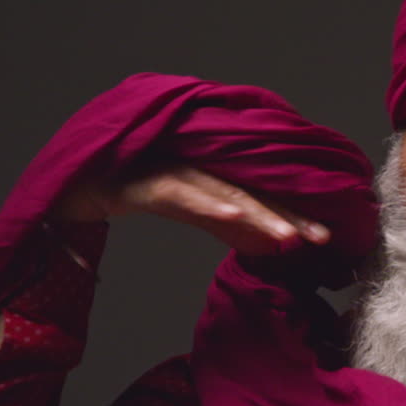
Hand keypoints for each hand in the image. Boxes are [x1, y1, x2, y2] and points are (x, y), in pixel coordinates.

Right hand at [54, 166, 330, 255]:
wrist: (75, 181)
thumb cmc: (138, 187)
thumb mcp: (194, 209)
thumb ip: (231, 222)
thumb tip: (275, 243)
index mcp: (216, 170)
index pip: (264, 192)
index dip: (297, 212)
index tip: (330, 237)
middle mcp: (201, 162)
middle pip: (254, 189)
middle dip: (290, 214)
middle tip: (323, 238)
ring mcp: (175, 166)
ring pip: (225, 191)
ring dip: (259, 213)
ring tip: (289, 236)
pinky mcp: (146, 177)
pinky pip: (183, 192)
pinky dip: (209, 203)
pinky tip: (234, 217)